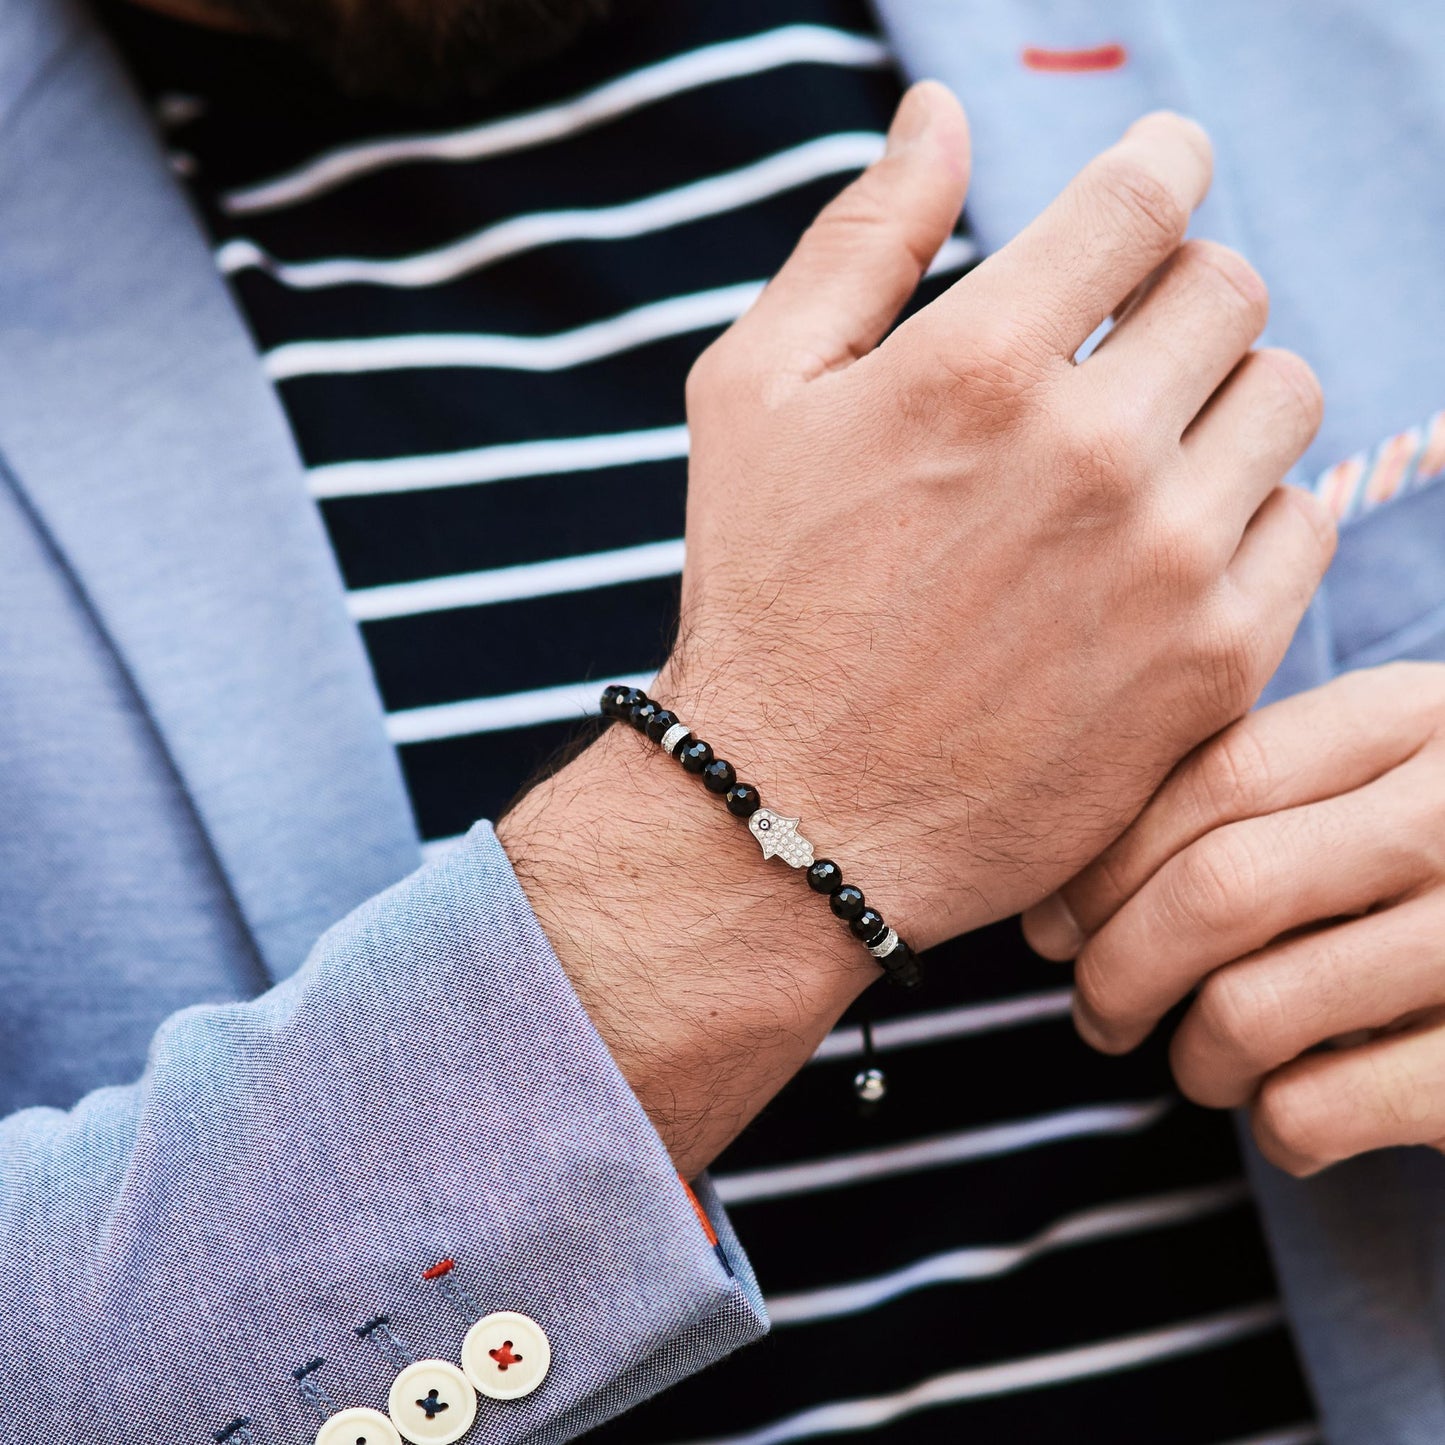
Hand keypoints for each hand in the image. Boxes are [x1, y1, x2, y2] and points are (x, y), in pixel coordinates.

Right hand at [501, 83, 1334, 1173]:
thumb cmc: (763, 599)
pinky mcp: (1212, 665)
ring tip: (1149, 447)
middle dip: (1179, 293)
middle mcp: (1092, 451)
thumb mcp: (754, 398)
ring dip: (1225, 397)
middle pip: (1230, 288)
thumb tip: (937, 116)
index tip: (1152, 186)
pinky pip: (1304, 524)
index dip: (1158, 169)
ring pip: (1287, 397)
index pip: (1146, 195)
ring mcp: (1166, 564)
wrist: (794, 813)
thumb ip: (858, 244)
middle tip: (1125, 342)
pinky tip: (1172, 546)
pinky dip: (1251, 513)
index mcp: (977, 364)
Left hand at [1024, 663, 1444, 1177]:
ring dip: (1193, 1059)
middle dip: (1117, 968)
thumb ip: (1253, 794)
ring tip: (1203, 1065)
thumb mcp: (1371, 782)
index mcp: (1415, 717)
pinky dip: (1274, 1128)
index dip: (1105, 863)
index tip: (1051, 925)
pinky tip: (1288, 1116)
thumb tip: (1060, 887)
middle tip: (1097, 1013)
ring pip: (1251, 1007)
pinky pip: (1320, 1109)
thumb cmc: (1436, 872)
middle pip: (1220, 887)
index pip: (1215, 774)